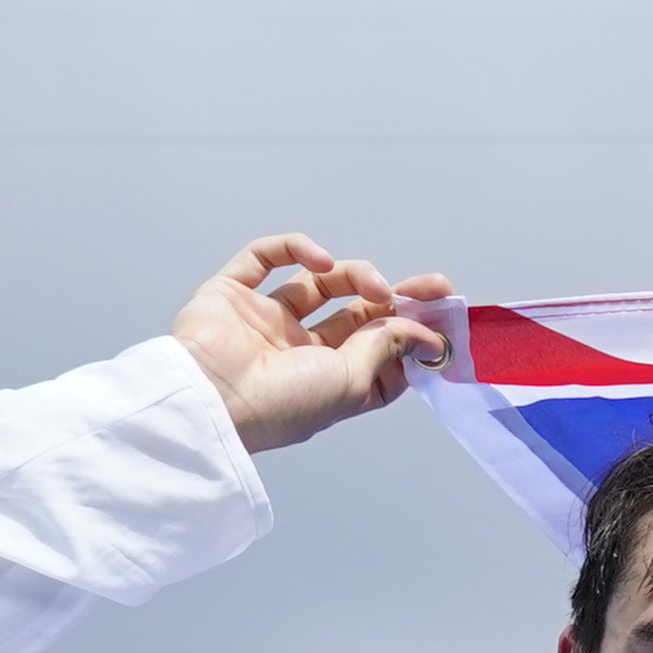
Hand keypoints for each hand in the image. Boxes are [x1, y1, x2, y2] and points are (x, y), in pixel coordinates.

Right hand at [173, 235, 449, 455]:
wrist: (212, 397)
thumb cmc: (284, 403)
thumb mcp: (353, 381)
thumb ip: (386, 346)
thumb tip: (425, 334)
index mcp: (329, 381)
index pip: (379, 353)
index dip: (411, 336)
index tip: (440, 323)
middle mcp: (299, 351)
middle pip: (357, 314)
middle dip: (396, 298)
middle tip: (434, 286)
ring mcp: (265, 320)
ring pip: (319, 283)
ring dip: (354, 275)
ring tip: (372, 284)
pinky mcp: (232, 292)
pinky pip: (265, 257)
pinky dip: (296, 249)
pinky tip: (321, 260)